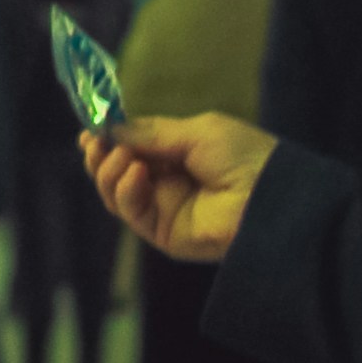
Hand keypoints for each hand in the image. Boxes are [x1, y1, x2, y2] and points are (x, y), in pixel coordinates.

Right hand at [80, 114, 279, 263]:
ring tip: (121, 156)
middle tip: (94, 142)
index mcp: (179, 156)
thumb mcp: (196, 132)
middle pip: (117, 172)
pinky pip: (131, 212)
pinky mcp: (163, 233)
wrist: (271, 197)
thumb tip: (111, 129)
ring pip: (116, 194)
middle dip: (102, 155)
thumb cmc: (244, 156)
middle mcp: (168, 183)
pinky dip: (125, 189)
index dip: (110, 139)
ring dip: (109, 171)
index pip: (133, 149)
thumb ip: (152, 132)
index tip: (90, 129)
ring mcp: (164, 209)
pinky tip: (136, 172)